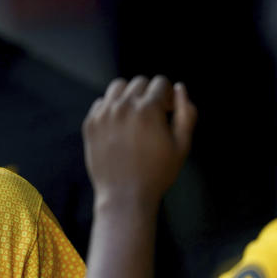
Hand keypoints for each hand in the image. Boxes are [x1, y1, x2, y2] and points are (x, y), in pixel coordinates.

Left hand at [83, 75, 196, 204]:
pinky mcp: (90, 124)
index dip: (168, 96)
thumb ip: (186, 113)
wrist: (124, 195)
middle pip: (139, 82)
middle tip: (154, 116)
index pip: (160, 82)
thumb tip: (180, 88)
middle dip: (150, 94)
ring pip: (118, 87)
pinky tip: (120, 126)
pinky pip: (102, 103)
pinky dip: (112, 108)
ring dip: (129, 95)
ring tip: (135, 116)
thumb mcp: (182, 145)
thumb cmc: (157, 172)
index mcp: (148, 109)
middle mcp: (123, 107)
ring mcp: (103, 114)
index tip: (168, 111)